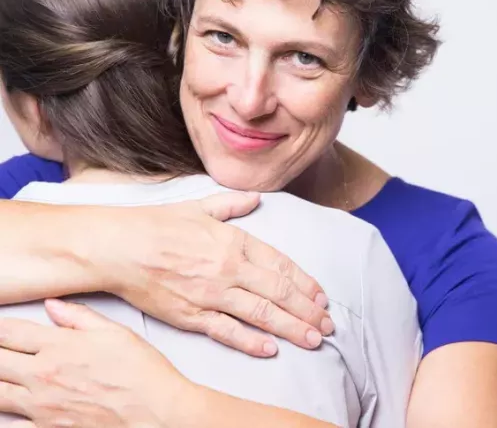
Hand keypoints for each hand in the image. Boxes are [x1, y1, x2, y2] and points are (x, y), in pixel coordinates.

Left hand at [0, 299, 192, 427]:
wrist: (156, 413)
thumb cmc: (142, 373)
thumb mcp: (116, 332)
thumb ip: (79, 317)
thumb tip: (53, 305)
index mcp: (59, 347)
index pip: (10, 331)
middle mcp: (43, 376)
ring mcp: (41, 406)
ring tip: (2, 373)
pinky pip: (11, 425)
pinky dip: (6, 416)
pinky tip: (10, 408)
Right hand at [86, 192, 333, 356]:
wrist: (118, 246)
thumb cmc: (157, 224)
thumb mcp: (199, 206)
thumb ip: (232, 204)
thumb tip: (256, 197)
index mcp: (234, 241)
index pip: (281, 264)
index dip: (304, 282)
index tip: (321, 296)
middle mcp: (229, 268)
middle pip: (279, 291)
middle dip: (307, 310)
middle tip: (327, 324)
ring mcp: (211, 293)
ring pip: (261, 313)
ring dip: (291, 327)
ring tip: (313, 339)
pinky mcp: (190, 315)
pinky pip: (226, 331)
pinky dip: (250, 341)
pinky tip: (271, 349)